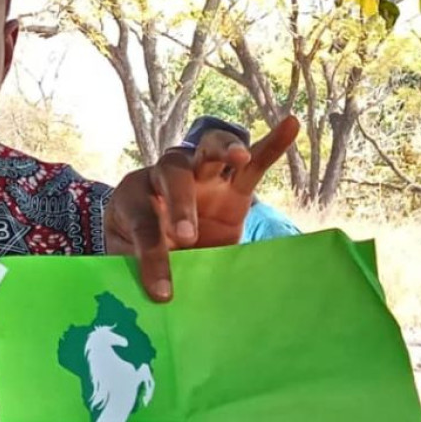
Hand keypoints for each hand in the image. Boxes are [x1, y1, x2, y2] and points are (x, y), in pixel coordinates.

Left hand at [105, 116, 299, 300]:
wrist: (166, 257)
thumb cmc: (141, 258)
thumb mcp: (131, 264)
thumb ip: (137, 269)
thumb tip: (153, 296)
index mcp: (131, 194)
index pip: (141, 218)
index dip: (150, 254)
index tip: (160, 291)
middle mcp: (164, 176)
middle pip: (173, 172)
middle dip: (181, 203)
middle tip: (188, 238)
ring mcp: (202, 177)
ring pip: (210, 151)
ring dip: (224, 150)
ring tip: (238, 156)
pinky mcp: (234, 188)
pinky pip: (253, 162)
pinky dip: (271, 144)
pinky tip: (290, 125)